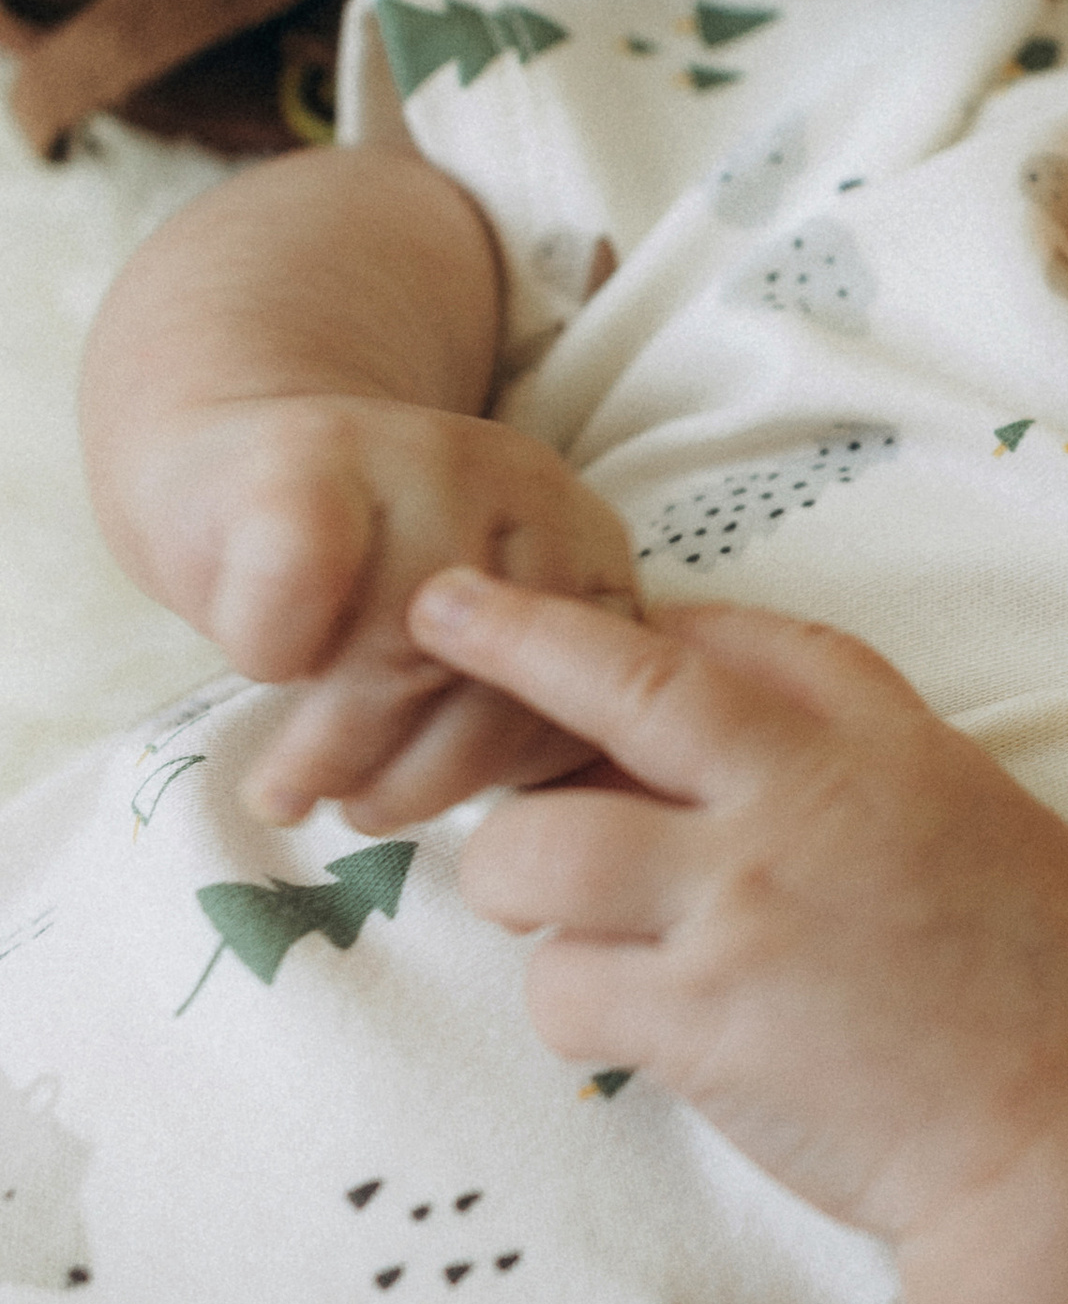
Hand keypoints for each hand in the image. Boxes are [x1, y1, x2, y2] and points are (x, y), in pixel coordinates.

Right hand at [129, 398, 639, 828]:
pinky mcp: (302, 456)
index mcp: (587, 542)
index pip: (595, 693)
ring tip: (294, 790)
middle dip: (426, 775)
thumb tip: (535, 848)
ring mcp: (417, 455)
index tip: (466, 817)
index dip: (523, 773)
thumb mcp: (467, 661)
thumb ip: (519, 718)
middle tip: (364, 814)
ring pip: (399, 641)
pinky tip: (261, 670)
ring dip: (339, 740)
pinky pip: (299, 587)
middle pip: (500, 674)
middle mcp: (523, 487)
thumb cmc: (362, 594)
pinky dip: (271, 652)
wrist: (236, 465)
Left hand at [416, 573, 1067, 1236]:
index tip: (545, 613)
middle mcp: (795, 810)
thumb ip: (867, 743)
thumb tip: (744, 687)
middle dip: (507, 647)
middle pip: (614, 694)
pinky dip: (566, 995)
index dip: (620, 622)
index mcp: (874, 749)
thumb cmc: (1034, 979)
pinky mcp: (695, 1027)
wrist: (1054, 1138)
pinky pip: (559, 985)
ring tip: (541, 898)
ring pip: (538, 850)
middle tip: (440, 621)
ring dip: (511, 871)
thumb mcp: (981, 808)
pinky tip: (615, 1014)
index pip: (725, 642)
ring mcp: (736, 916)